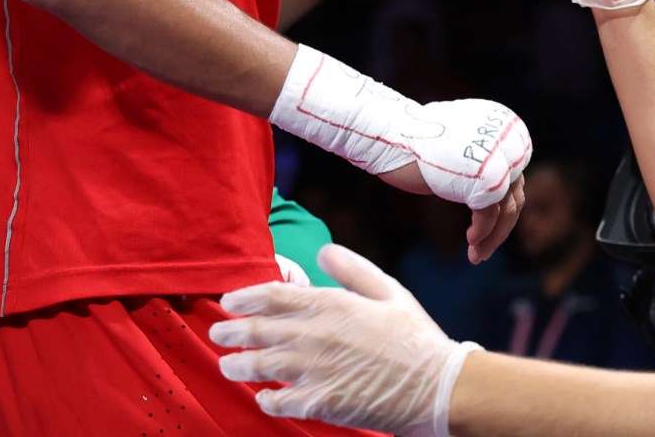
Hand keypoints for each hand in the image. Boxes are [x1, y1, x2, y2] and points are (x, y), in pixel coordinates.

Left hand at [213, 245, 478, 436]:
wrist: (437, 387)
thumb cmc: (414, 336)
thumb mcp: (388, 290)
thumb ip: (352, 268)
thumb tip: (322, 250)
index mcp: (331, 304)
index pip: (274, 295)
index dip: (246, 297)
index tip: (230, 301)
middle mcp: (316, 336)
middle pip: (258, 331)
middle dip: (231, 331)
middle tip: (217, 332)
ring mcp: (315, 371)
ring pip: (261, 367)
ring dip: (238, 365)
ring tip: (227, 365)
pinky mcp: (321, 403)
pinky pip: (280, 401)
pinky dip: (266, 398)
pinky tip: (263, 396)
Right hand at [271, 47, 531, 262]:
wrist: (389, 134)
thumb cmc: (414, 142)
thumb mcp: (459, 147)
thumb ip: (481, 162)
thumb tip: (496, 192)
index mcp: (504, 127)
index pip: (514, 177)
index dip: (503, 208)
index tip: (489, 232)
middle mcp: (508, 140)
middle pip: (515, 194)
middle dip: (501, 227)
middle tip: (483, 250)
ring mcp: (499, 158)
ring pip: (508, 208)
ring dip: (493, 237)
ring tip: (476, 256)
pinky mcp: (485, 177)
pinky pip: (490, 214)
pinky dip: (482, 233)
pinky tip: (471, 245)